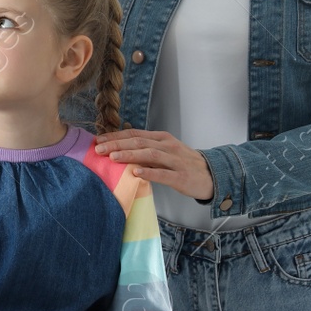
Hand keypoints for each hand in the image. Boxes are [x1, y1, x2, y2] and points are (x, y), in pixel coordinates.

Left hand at [94, 127, 214, 199]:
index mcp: (162, 138)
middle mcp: (167, 146)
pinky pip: (163, 173)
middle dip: (117, 144)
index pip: (135, 134)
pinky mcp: (181, 176)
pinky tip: (135, 173)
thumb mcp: (165, 151)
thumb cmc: (184, 164)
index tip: (98, 140)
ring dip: (130, 155)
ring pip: (149, 155)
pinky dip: (149, 172)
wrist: (212, 175)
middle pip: (139, 142)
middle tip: (98, 149)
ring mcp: (175, 161)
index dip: (116, 136)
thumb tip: (120, 149)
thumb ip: (146, 149)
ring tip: (113, 158)